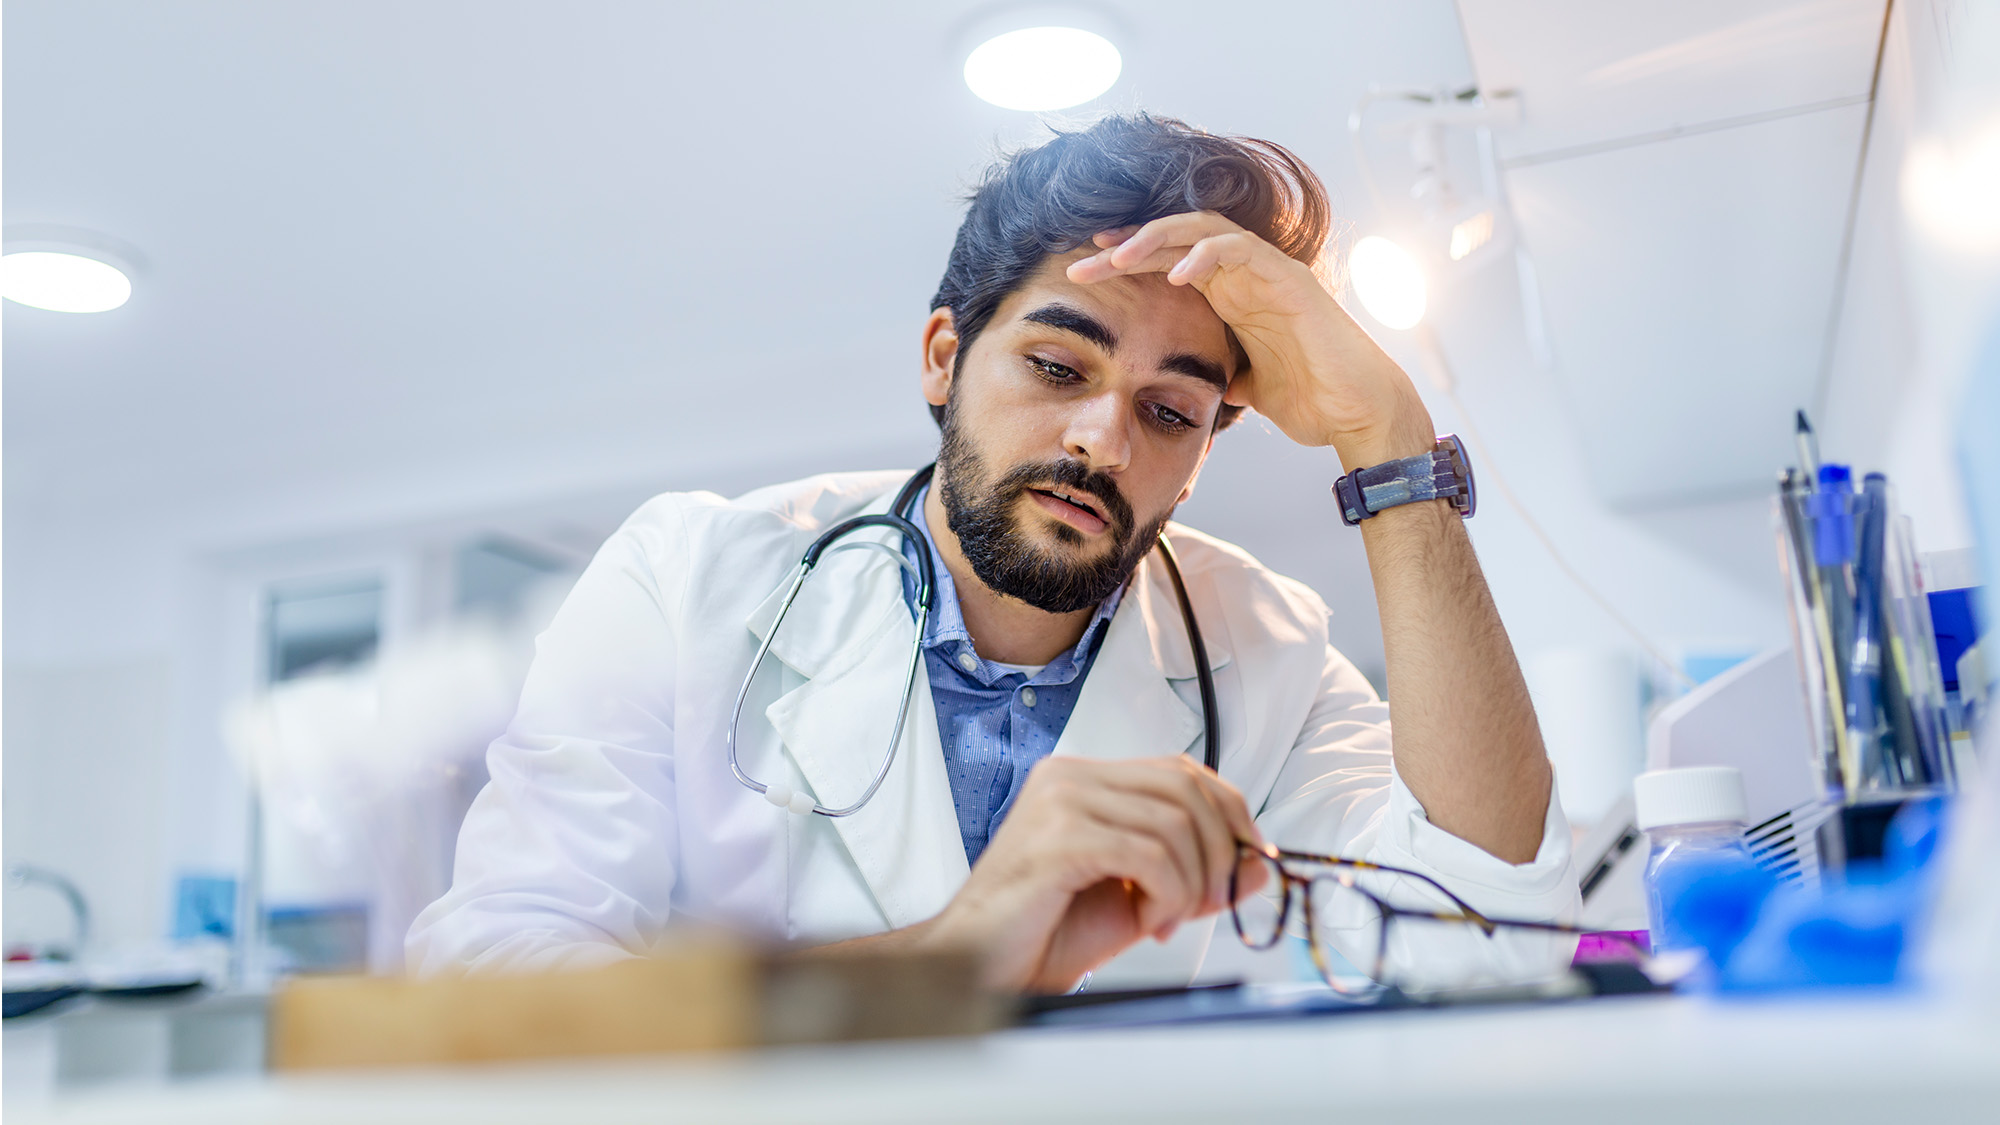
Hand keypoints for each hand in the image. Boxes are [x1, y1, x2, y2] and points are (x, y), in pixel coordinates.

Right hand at [926, 756, 1269, 992]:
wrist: (982, 967)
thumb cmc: (1046, 932)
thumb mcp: (1140, 898)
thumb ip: (1196, 875)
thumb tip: (1259, 865)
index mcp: (1085, 779)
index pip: (1182, 770)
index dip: (1230, 812)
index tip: (1249, 860)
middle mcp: (1070, 777)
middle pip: (1187, 788)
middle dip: (1219, 852)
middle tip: (1209, 902)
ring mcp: (1061, 801)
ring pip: (1175, 824)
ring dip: (1189, 884)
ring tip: (1162, 919)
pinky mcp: (1060, 838)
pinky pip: (1150, 854)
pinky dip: (1167, 895)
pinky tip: (1147, 921)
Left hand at [1067, 212, 1435, 468]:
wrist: (1359, 414)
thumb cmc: (1313, 400)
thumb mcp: (1247, 390)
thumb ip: (1220, 376)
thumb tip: (1192, 389)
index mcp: (1231, 295)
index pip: (1169, 261)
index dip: (1126, 262)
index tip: (1084, 274)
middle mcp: (1246, 275)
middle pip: (1175, 239)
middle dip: (1124, 248)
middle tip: (1081, 265)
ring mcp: (1269, 272)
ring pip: (1204, 229)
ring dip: (1155, 239)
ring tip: (1115, 258)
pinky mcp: (1290, 279)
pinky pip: (1242, 250)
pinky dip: (1206, 254)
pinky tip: (1174, 274)